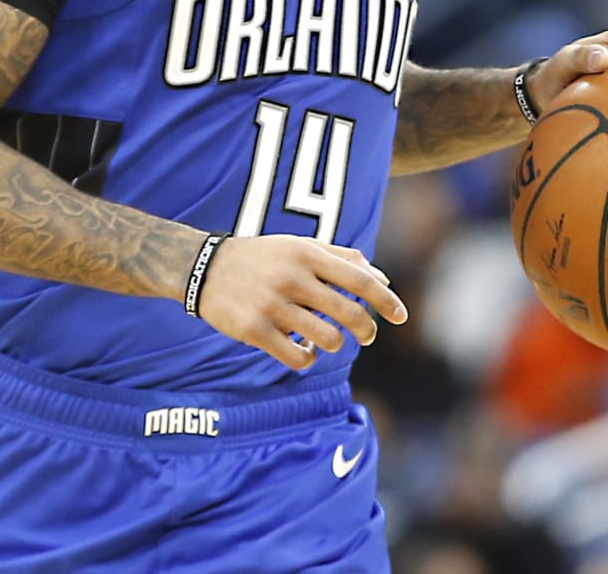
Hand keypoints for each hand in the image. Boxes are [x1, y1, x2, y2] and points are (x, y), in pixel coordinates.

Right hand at [195, 235, 407, 369]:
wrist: (206, 267)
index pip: (359, 278)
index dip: (384, 300)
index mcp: (308, 254)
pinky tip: (306, 351)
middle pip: (348, 311)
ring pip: (327, 339)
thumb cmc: (264, 257)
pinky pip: (297, 357)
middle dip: (366, 330)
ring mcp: (274, 305)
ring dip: (335, 345)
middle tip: (367, 337)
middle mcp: (294, 278)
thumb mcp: (301, 247)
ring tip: (329, 341)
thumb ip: (342, 259)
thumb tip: (383, 279)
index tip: (401, 316)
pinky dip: (309, 358)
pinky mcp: (255, 330)